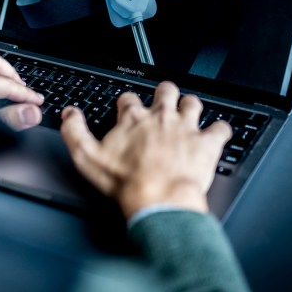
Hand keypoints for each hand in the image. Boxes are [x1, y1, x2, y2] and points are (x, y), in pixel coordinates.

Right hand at [59, 81, 230, 218]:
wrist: (160, 200)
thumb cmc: (126, 182)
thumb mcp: (87, 157)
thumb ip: (75, 131)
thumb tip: (69, 114)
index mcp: (133, 119)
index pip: (128, 98)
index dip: (126, 103)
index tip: (126, 110)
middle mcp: (161, 117)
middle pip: (165, 90)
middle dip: (164, 93)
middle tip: (163, 101)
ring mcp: (186, 128)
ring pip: (193, 102)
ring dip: (191, 106)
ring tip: (188, 111)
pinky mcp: (207, 144)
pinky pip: (221, 128)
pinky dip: (220, 129)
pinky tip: (217, 133)